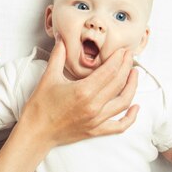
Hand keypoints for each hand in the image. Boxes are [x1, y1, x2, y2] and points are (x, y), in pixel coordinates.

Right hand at [19, 34, 138, 148]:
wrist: (35, 132)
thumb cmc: (40, 106)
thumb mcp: (48, 77)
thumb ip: (58, 56)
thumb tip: (62, 39)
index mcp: (83, 91)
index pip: (109, 71)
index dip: (119, 59)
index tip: (123, 50)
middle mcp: (93, 105)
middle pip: (119, 83)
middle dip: (127, 67)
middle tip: (130, 56)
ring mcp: (96, 120)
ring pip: (123, 102)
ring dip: (132, 87)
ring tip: (134, 74)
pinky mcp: (95, 130)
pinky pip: (119, 126)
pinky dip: (130, 118)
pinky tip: (136, 107)